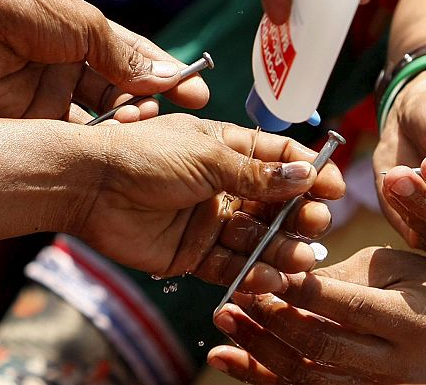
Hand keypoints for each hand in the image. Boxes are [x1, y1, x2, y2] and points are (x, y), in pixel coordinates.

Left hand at [0, 0, 207, 119]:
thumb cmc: (26, 1)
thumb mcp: (89, 24)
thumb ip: (127, 54)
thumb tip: (167, 76)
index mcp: (86, 35)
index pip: (137, 59)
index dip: (168, 75)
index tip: (198, 90)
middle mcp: (70, 64)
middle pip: (121, 92)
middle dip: (150, 103)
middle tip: (172, 111)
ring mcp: (49, 92)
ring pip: (99, 117)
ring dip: (126, 122)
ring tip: (145, 122)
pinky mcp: (28, 116)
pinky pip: (68, 134)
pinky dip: (94, 139)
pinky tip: (117, 139)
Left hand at [74, 114, 345, 290]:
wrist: (91, 186)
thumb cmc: (146, 156)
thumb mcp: (208, 155)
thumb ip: (257, 172)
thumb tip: (307, 174)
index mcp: (226, 149)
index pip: (278, 158)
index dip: (308, 170)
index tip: (333, 185)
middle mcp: (222, 184)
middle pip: (273, 202)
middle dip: (298, 213)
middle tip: (318, 223)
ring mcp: (209, 220)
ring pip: (256, 236)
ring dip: (281, 247)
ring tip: (303, 258)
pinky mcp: (194, 253)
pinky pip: (230, 265)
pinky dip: (252, 272)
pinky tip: (271, 278)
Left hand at [207, 247, 425, 383]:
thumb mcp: (394, 267)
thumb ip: (341, 276)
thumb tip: (283, 278)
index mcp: (410, 321)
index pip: (346, 307)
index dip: (299, 289)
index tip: (262, 268)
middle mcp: (396, 366)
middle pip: (321, 347)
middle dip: (270, 320)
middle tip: (233, 294)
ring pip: (307, 378)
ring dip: (257, 351)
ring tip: (223, 321)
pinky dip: (262, 377)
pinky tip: (229, 360)